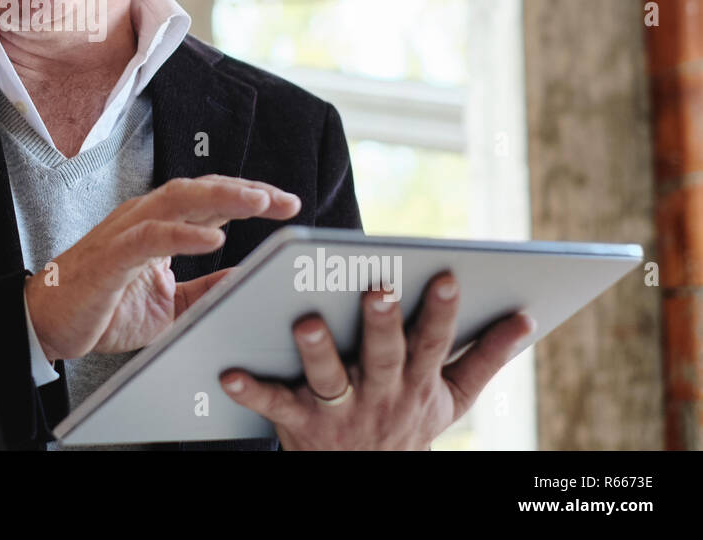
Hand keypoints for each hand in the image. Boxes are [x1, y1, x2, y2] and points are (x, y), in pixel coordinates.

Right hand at [25, 176, 301, 361]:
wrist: (48, 325)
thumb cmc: (103, 308)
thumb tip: (246, 278)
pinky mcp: (110, 257)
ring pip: (178, 200)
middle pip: (201, 190)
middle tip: (285, 200)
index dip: (250, 197)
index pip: (211, 199)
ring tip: (258, 202)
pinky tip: (214, 238)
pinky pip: (150, 237)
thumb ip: (206, 289)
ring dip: (222, 198)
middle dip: (246, 191)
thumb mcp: (169, 303)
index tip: (288, 204)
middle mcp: (143, 219)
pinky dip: (184, 234)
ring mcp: (125, 233)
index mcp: (158, 225)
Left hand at [218, 273, 535, 449]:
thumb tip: (526, 317)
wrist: (366, 479)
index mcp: (418, 382)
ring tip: (306, 320)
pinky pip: (275, 405)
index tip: (444, 276)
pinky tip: (229, 371)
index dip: (442, 312)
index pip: (433, 343)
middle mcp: (381, 395)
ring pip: (330, 378)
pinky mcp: (300, 423)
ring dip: (319, 350)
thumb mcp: (453, 400)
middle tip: (377, 289)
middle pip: (384, 357)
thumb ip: (485, 358)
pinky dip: (252, 390)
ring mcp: (340, 410)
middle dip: (383, 324)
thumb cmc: (408, 423)